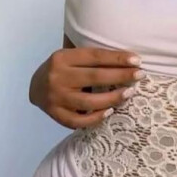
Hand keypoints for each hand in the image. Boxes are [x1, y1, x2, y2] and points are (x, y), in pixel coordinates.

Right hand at [29, 47, 143, 128]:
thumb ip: (93, 59)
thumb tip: (129, 60)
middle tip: (140, 75)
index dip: (117, 58)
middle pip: (95, 77)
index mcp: (62, 58)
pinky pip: (80, 120)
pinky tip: (110, 111)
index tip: (137, 60)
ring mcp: (55, 98)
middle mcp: (57, 77)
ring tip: (129, 93)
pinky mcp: (56, 114)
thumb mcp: (72, 57)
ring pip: (89, 101)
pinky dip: (96, 117)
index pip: (94, 56)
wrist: (35, 87)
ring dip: (113, 98)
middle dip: (121, 76)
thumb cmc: (64, 70)